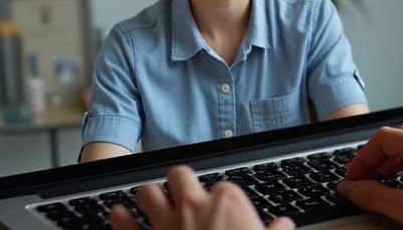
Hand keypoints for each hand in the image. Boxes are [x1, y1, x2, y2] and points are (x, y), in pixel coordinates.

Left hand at [109, 165, 294, 229]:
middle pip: (180, 176)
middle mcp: (194, 205)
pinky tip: (118, 214)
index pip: (222, 186)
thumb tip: (284, 226)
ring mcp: (165, 222)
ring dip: (150, 196)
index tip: (223, 210)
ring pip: (148, 192)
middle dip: (180, 184)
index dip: (221, 199)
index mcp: (227, 202)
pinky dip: (119, 217)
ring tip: (153, 201)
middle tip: (184, 195)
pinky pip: (124, 223)